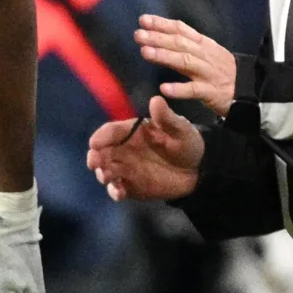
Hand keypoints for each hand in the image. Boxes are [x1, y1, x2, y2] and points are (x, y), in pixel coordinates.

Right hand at [86, 96, 202, 201]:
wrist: (199, 170)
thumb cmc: (187, 143)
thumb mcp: (180, 128)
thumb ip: (166, 117)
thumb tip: (156, 100)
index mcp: (132, 132)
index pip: (111, 131)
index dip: (101, 136)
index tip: (94, 143)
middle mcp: (124, 149)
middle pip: (102, 152)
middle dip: (95, 157)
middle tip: (94, 162)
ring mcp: (126, 168)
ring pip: (107, 170)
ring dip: (103, 173)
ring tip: (106, 177)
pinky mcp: (132, 186)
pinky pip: (118, 189)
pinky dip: (115, 191)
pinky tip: (119, 193)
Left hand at [135, 14, 235, 116]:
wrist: (249, 91)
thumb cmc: (222, 71)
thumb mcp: (207, 53)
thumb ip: (186, 46)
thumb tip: (158, 36)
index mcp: (204, 44)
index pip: (181, 30)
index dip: (162, 24)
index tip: (143, 20)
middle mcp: (205, 55)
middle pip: (180, 43)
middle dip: (158, 38)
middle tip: (138, 35)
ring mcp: (208, 73)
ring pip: (185, 62)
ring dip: (164, 56)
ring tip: (145, 52)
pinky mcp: (212, 92)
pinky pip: (194, 90)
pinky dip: (179, 89)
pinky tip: (164, 88)